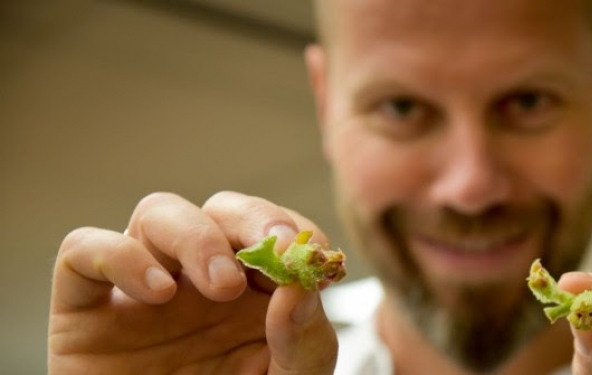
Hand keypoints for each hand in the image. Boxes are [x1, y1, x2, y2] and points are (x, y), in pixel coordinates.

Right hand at [48, 191, 337, 373]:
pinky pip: (83, 251)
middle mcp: (197, 280)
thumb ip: (305, 340)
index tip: (311, 253)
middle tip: (273, 245)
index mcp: (253, 292)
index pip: (275, 231)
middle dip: (252, 218)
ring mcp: (141, 288)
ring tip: (224, 285)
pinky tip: (157, 292)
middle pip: (221, 210)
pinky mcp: (84, 308)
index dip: (296, 230)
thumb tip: (300, 289)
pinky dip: (118, 255)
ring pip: (157, 213)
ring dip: (197, 235)